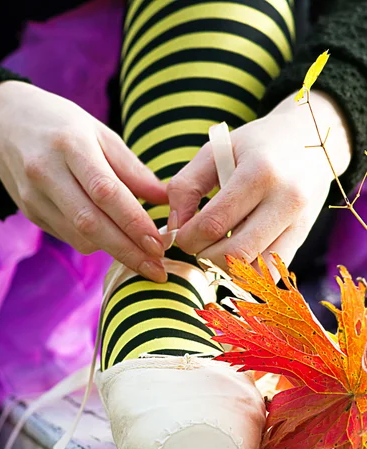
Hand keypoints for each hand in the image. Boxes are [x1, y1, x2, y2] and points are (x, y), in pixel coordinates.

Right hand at [0, 81, 167, 281]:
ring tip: (142, 256)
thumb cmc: (63, 126)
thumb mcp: (101, 134)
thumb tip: (166, 200)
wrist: (4, 123)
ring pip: (79, 237)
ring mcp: (33, 196)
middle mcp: (47, 172)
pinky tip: (111, 238)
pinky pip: (68, 237)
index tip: (159, 245)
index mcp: (71, 144)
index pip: (106, 192)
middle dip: (127, 251)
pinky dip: (95, 243)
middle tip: (157, 270)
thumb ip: (133, 169)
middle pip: (90, 223)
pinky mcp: (30, 212)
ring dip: (114, 251)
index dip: (134, 223)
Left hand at [168, 91, 351, 276]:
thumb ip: (185, 187)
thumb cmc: (255, 146)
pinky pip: (270, 274)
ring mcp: (299, 223)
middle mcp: (285, 201)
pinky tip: (236, 253)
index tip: (181, 233)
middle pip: (234, 255)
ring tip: (217, 248)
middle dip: (204, 256)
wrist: (309, 140)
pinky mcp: (303, 239)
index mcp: (259, 173)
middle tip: (198, 243)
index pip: (213, 224)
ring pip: (255, 272)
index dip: (187, 238)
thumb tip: (173, 228)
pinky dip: (246, 272)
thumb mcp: (214, 151)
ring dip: (226, 268)